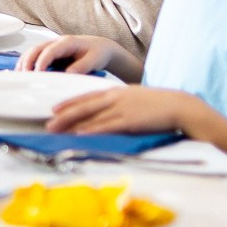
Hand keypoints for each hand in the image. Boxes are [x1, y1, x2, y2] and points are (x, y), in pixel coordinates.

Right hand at [18, 34, 127, 74]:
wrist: (102, 48)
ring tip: (19, 76)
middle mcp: (57, 42)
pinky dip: (27, 63)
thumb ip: (81, 67)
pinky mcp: (50, 53)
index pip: (50, 50)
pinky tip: (23, 73)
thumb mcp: (94, 60)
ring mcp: (52, 46)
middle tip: (24, 75)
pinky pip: (35, 56)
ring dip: (24, 62)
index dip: (42, 61)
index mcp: (68, 42)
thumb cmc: (98, 53)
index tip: (37, 73)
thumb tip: (67, 74)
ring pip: (33, 51)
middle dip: (28, 61)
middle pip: (36, 48)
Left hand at [45, 85, 210, 135]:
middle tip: (47, 123)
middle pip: (83, 106)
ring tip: (55, 130)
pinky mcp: (129, 121)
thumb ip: (121, 104)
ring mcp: (121, 109)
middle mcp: (115, 99)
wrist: (179, 105)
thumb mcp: (136, 99)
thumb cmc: (159, 105)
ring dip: (71, 124)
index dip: (69, 103)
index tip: (54, 108)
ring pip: (90, 117)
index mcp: (116, 92)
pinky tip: (79, 134)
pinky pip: (106, 126)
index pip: (87, 97)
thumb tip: (110, 113)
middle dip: (63, 115)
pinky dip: (91, 130)